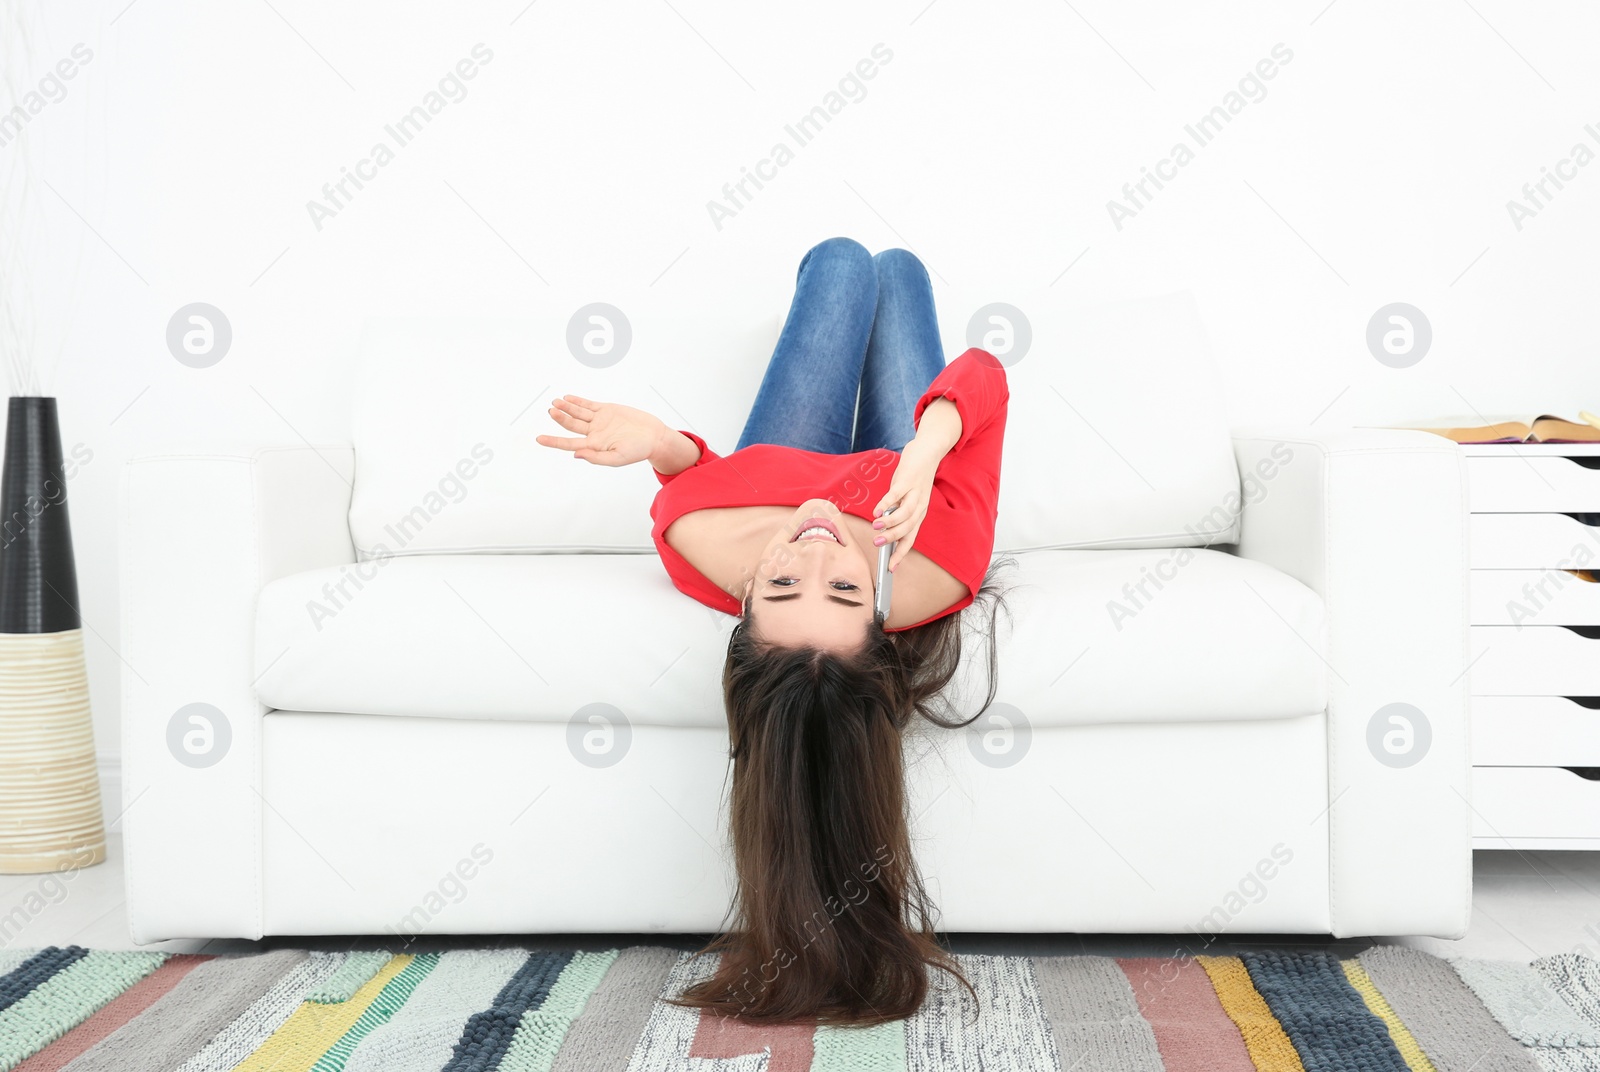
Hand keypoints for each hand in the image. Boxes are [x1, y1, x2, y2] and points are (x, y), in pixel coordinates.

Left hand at [535, 394, 668, 466]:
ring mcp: (599, 421)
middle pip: (571, 425)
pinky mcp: (607, 410)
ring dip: (566, 408)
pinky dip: (578, 402)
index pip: (568, 443)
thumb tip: (575, 454)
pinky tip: (568, 398)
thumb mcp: (617, 458)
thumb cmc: (638, 450)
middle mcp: (594, 433)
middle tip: (551, 411)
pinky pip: (589, 405)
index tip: (539, 439)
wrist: (653, 436)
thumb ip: (596, 457)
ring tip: (555, 402)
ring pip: (578, 413)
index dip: (553, 441)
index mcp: (594, 446)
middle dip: (560, 418)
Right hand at [871, 443, 939, 571]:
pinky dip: (887, 503)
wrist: (928, 452)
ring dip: (890, 522)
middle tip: (877, 544)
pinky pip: (897, 494)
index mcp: (919, 514)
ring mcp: (915, 493)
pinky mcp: (908, 480)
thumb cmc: (913, 477)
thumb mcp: (906, 497)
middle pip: (908, 528)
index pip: (910, 538)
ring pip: (905, 514)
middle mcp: (919, 506)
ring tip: (875, 527)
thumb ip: (896, 511)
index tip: (890, 568)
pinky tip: (877, 510)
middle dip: (892, 538)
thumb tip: (882, 525)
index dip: (901, 554)